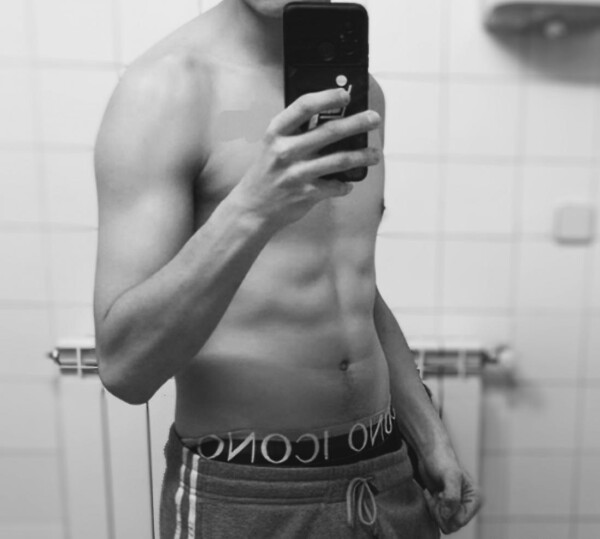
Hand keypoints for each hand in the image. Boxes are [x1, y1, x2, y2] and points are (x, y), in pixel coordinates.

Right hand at [230, 88, 381, 229]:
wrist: (253, 208)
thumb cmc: (267, 173)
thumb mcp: (273, 145)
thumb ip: (296, 132)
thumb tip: (332, 118)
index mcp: (276, 133)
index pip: (304, 107)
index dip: (327, 98)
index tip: (346, 95)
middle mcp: (286, 151)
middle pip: (329, 132)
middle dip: (357, 123)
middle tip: (374, 119)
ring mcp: (297, 174)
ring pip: (339, 160)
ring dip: (362, 156)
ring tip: (375, 154)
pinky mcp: (306, 194)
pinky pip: (335, 186)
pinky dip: (345, 185)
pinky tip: (348, 183)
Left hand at [418, 448, 482, 533]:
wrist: (430, 451)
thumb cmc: (441, 459)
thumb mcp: (449, 475)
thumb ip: (452, 496)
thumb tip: (448, 516)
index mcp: (475, 499)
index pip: (459, 521)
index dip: (445, 514)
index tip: (439, 496)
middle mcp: (468, 504)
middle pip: (451, 525)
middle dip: (439, 512)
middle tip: (435, 495)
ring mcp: (457, 506)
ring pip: (443, 522)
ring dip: (434, 509)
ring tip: (433, 493)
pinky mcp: (446, 505)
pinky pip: (438, 517)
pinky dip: (430, 507)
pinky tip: (429, 493)